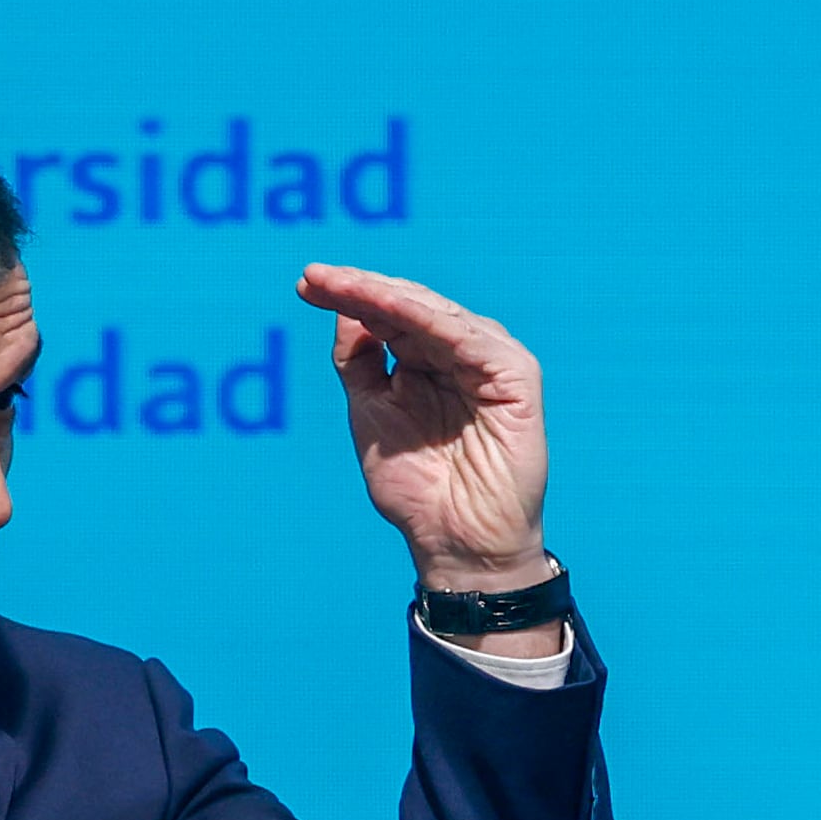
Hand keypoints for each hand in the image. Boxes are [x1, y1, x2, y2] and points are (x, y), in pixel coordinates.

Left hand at [296, 263, 550, 595]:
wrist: (455, 542)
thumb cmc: (416, 488)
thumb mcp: (371, 413)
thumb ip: (359, 362)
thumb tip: (344, 308)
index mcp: (427, 361)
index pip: (387, 315)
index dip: (347, 296)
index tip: (304, 284)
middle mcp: (458, 353)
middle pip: (407, 305)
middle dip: (358, 288)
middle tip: (314, 277)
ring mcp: (489, 361)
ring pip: (433, 312)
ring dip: (385, 294)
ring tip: (341, 285)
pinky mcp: (516, 376)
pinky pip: (467, 337)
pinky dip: (427, 319)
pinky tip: (389, 306)